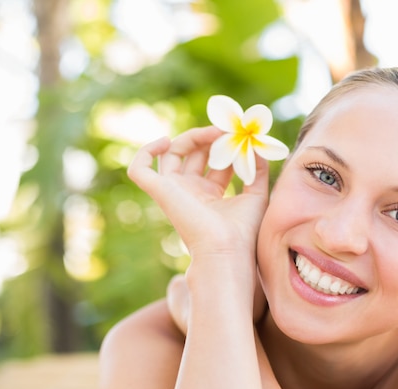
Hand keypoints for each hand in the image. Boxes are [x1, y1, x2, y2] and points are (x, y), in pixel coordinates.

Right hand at [127, 127, 269, 257]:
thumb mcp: (257, 194)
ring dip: (191, 137)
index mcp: (210, 195)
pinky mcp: (159, 192)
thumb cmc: (243, 231)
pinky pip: (139, 169)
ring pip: (171, 154)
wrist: (227, 249)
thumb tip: (257, 145)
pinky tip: (166, 141)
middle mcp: (190, 192)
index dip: (227, 146)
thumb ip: (258, 169)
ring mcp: (174, 192)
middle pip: (194, 154)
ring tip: (215, 132)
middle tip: (229, 130)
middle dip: (211, 138)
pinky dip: (146, 151)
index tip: (242, 135)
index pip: (215, 162)